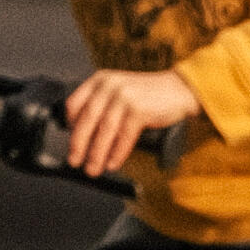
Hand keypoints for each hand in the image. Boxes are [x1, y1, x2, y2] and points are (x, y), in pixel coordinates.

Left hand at [59, 64, 204, 170]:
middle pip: (87, 119)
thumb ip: (102, 106)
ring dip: (97, 153)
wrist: (179, 90)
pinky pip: (124, 136)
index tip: (70, 142)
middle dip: (79, 144)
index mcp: (100, 80)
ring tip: (93, 168)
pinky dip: (117, 153)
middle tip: (75, 161)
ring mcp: (125, 96)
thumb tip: (83, 137)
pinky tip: (113, 163)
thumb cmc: (148, 96)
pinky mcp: (139, 108)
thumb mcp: (119, 92)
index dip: (70, 126)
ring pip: (105, 130)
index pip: (74, 104)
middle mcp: (110, 85)